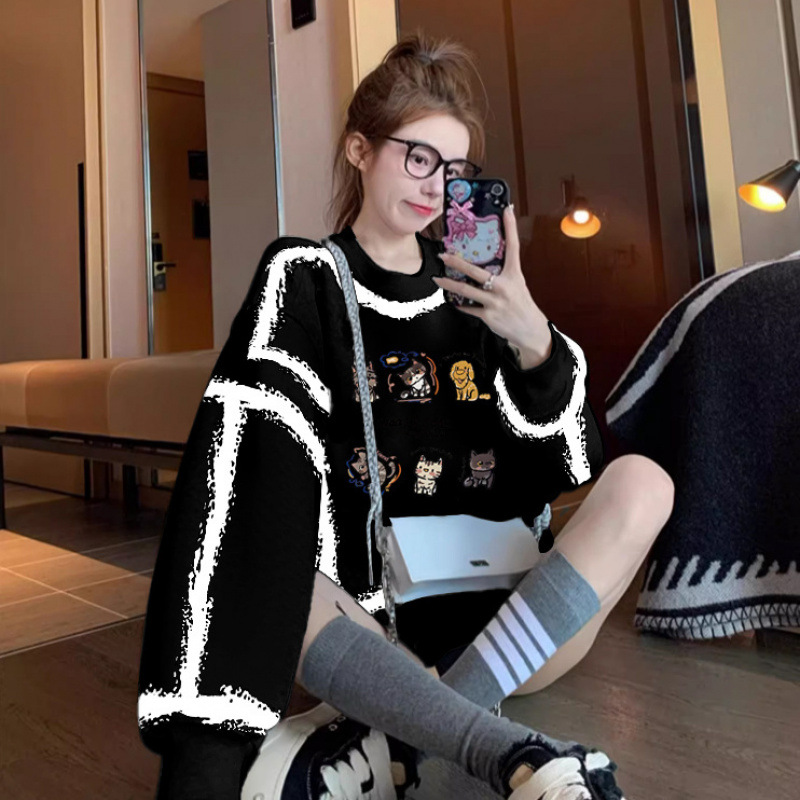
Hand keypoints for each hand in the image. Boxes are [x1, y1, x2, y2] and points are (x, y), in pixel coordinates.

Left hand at [432, 205, 550, 356]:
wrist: (530, 330)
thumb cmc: (521, 305)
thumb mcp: (517, 284)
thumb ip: (503, 273)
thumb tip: (486, 261)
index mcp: (514, 274)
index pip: (513, 246)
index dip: (510, 227)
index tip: (506, 210)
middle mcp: (504, 286)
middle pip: (476, 271)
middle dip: (457, 262)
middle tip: (443, 255)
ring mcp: (495, 301)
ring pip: (466, 291)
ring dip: (449, 285)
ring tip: (437, 279)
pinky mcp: (489, 316)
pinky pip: (469, 308)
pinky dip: (460, 305)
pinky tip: (452, 301)